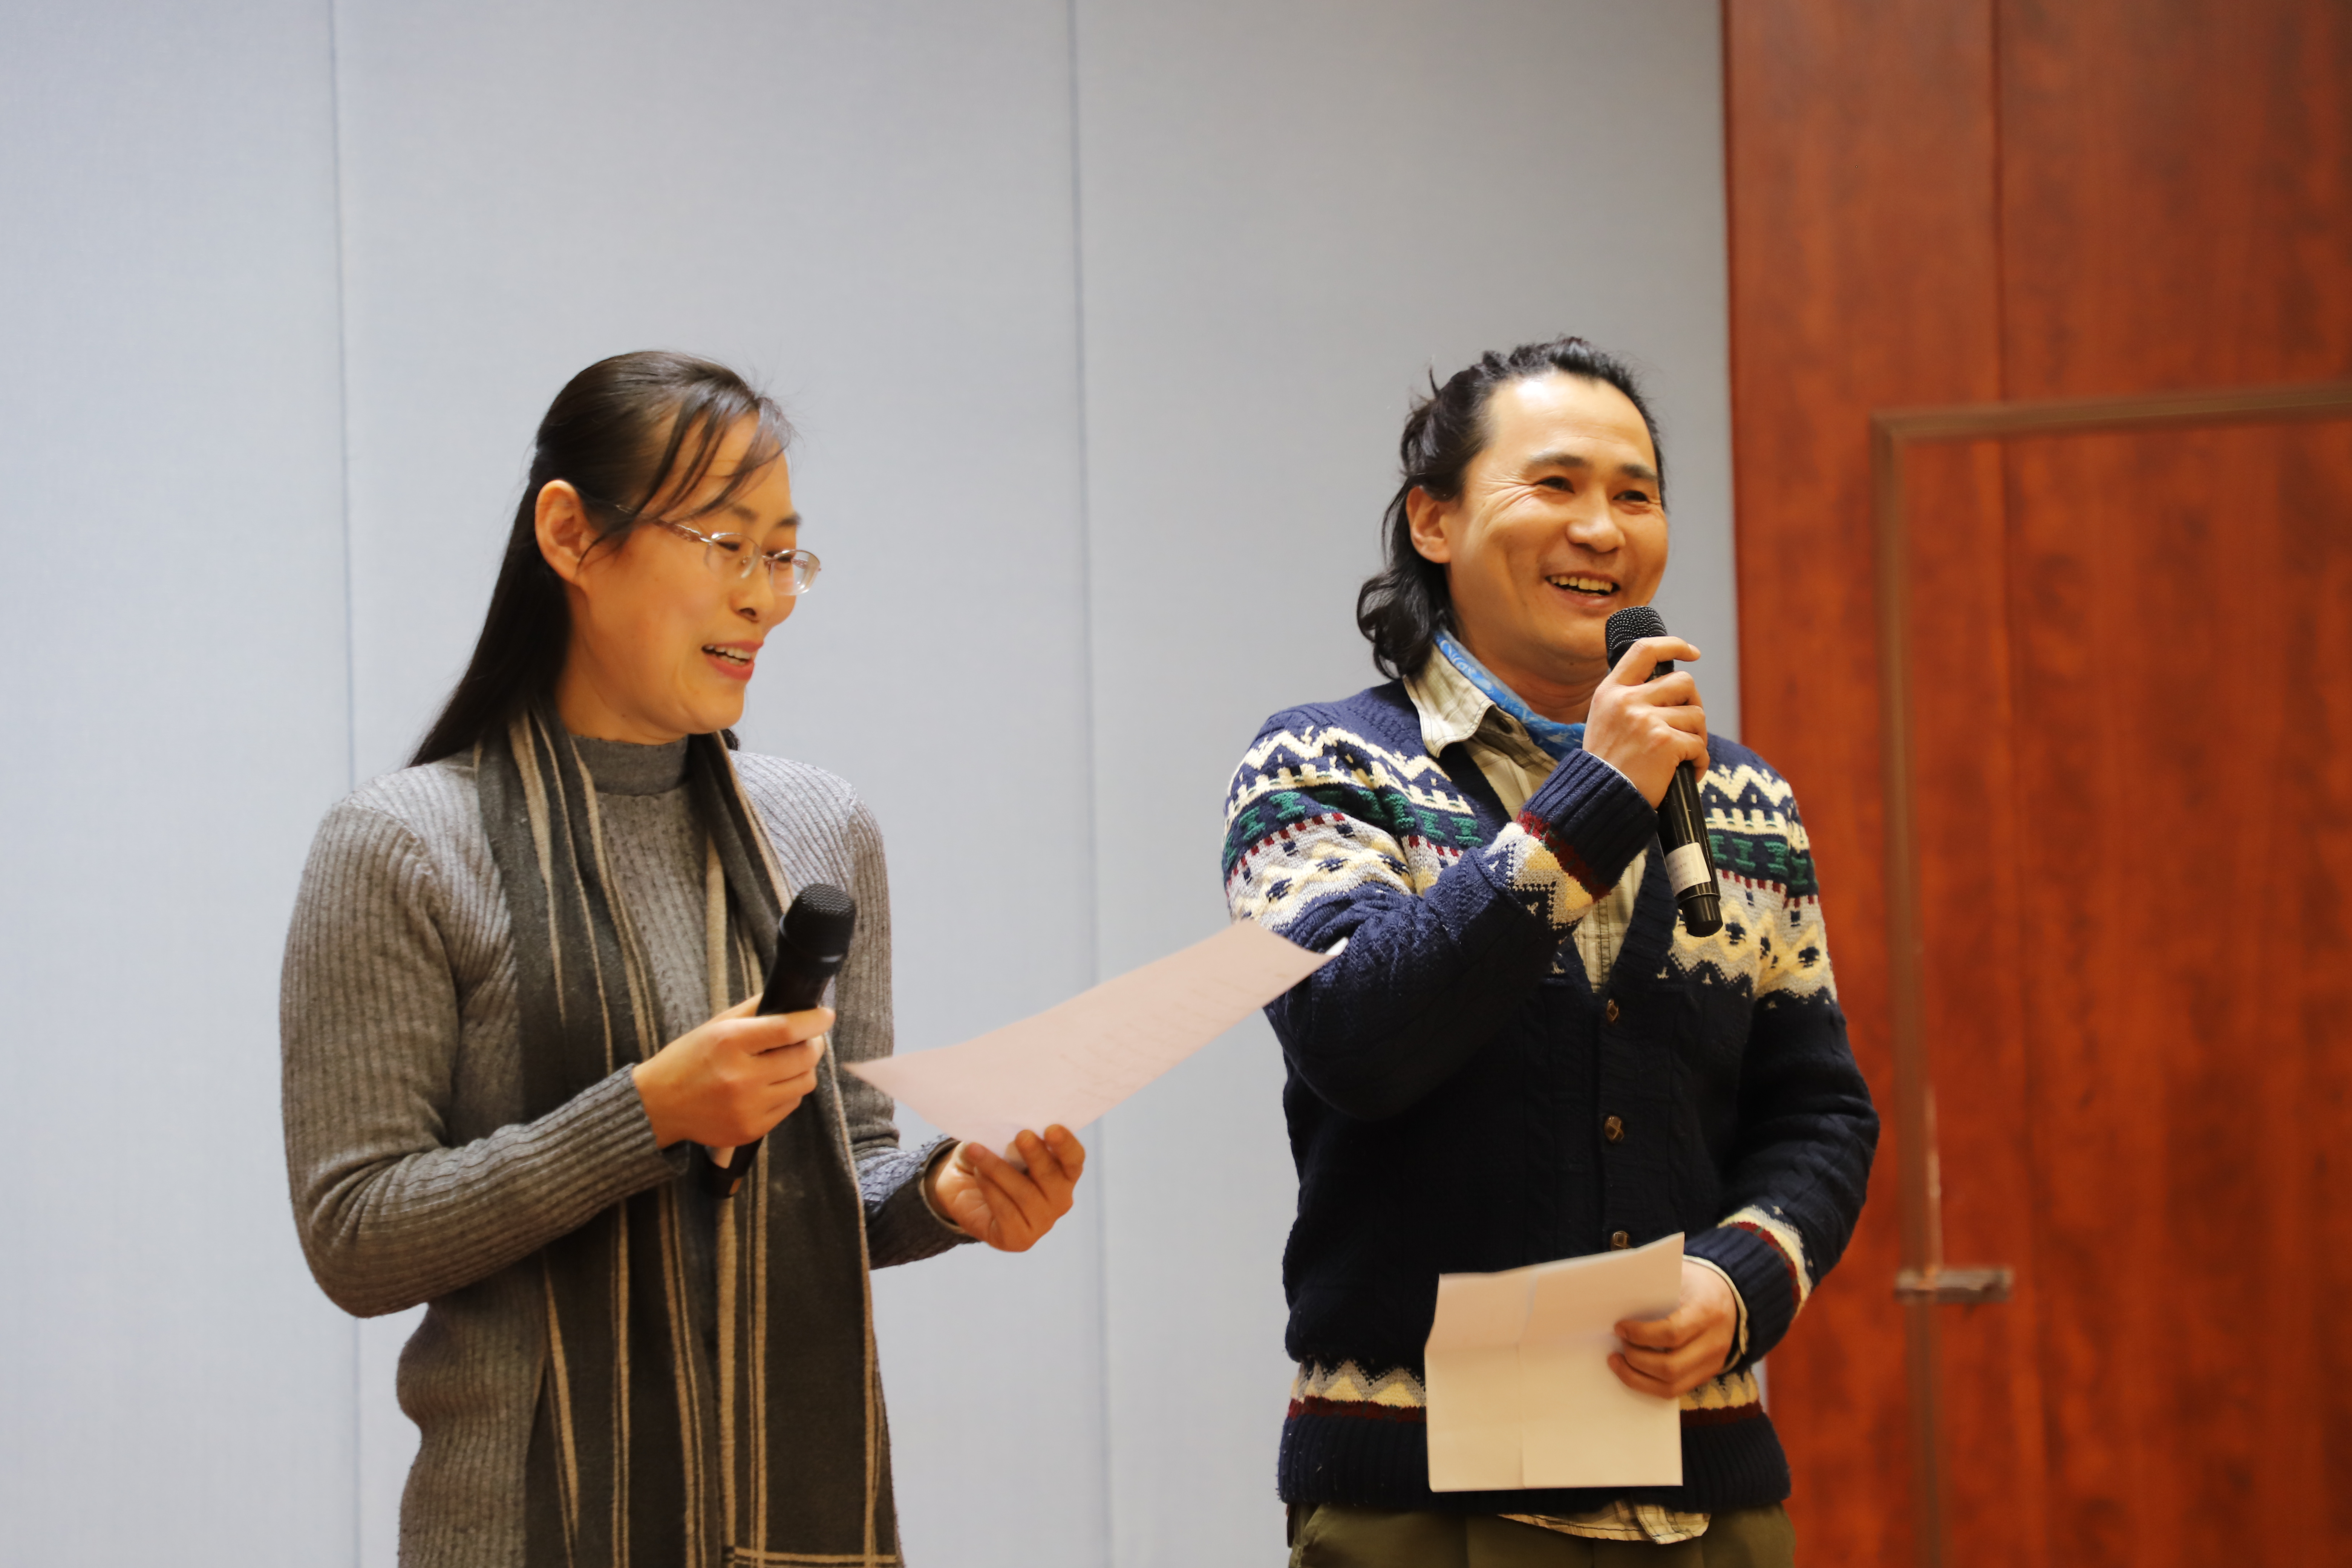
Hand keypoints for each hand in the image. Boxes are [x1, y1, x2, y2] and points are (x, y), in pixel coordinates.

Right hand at [630, 995, 830, 1148]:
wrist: (658, 1106)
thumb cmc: (687, 1060)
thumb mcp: (715, 1026)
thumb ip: (754, 1011)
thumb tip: (791, 999)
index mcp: (729, 1043)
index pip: (787, 1030)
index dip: (814, 1021)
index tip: (826, 1015)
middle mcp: (740, 1077)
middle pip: (803, 1058)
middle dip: (813, 1045)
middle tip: (807, 1039)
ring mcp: (747, 1107)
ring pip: (804, 1083)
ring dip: (803, 1069)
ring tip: (786, 1063)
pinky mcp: (751, 1129)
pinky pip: (790, 1106)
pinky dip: (788, 1092)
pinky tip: (769, 1085)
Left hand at [925, 1126, 1085, 1251]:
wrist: (961, 1189)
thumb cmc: (990, 1159)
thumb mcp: (1001, 1142)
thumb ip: (1012, 1137)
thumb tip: (1008, 1126)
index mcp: (1064, 1173)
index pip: (1074, 1160)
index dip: (1066, 1145)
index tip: (1052, 1129)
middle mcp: (1059, 1200)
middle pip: (1053, 1178)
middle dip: (1037, 1156)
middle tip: (1021, 1135)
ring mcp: (1042, 1222)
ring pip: (1025, 1194)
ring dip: (999, 1169)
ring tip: (976, 1150)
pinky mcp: (1019, 1239)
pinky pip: (1006, 1211)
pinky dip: (989, 1188)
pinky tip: (977, 1173)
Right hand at [1581, 635, 1708, 804]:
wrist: (1599, 800)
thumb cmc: (1607, 766)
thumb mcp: (1605, 721)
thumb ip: (1629, 700)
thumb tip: (1670, 687)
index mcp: (1611, 691)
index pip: (1644, 650)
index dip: (1674, 645)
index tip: (1692, 653)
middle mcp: (1627, 700)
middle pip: (1683, 682)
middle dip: (1693, 705)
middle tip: (1687, 728)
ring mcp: (1645, 720)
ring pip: (1696, 715)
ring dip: (1697, 738)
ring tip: (1683, 757)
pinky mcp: (1663, 742)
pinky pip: (1698, 745)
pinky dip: (1699, 762)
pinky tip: (1687, 773)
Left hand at [1610, 1258, 1738, 1398]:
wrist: (1728, 1297)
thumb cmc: (1695, 1284)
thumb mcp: (1680, 1277)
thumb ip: (1654, 1290)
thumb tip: (1616, 1303)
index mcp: (1707, 1311)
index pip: (1672, 1333)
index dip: (1640, 1334)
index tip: (1619, 1328)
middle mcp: (1714, 1342)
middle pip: (1670, 1366)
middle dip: (1636, 1360)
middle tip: (1618, 1346)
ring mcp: (1713, 1363)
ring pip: (1671, 1386)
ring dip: (1638, 1378)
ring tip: (1618, 1361)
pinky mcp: (1707, 1375)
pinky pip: (1676, 1390)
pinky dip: (1649, 1385)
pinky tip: (1634, 1371)